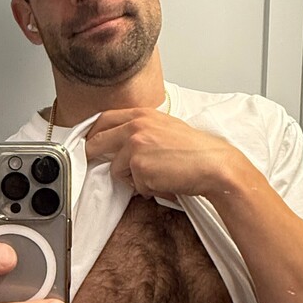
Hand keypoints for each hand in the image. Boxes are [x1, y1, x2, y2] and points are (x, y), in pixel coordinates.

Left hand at [85, 108, 239, 200]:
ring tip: (155, 175)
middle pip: (96, 142)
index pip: (104, 118)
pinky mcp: (138, 167)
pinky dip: (145, 188)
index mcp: (142, 114)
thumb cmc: (195, 150)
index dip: (92, 132)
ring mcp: (135, 147)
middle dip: (93, 155)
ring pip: (115, 169)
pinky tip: (163, 182)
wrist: (213, 164)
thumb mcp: (166, 127)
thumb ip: (142, 129)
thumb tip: (122, 141)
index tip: (89, 141)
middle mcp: (135, 127)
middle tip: (98, 163)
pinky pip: (132, 184)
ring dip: (131, 178)